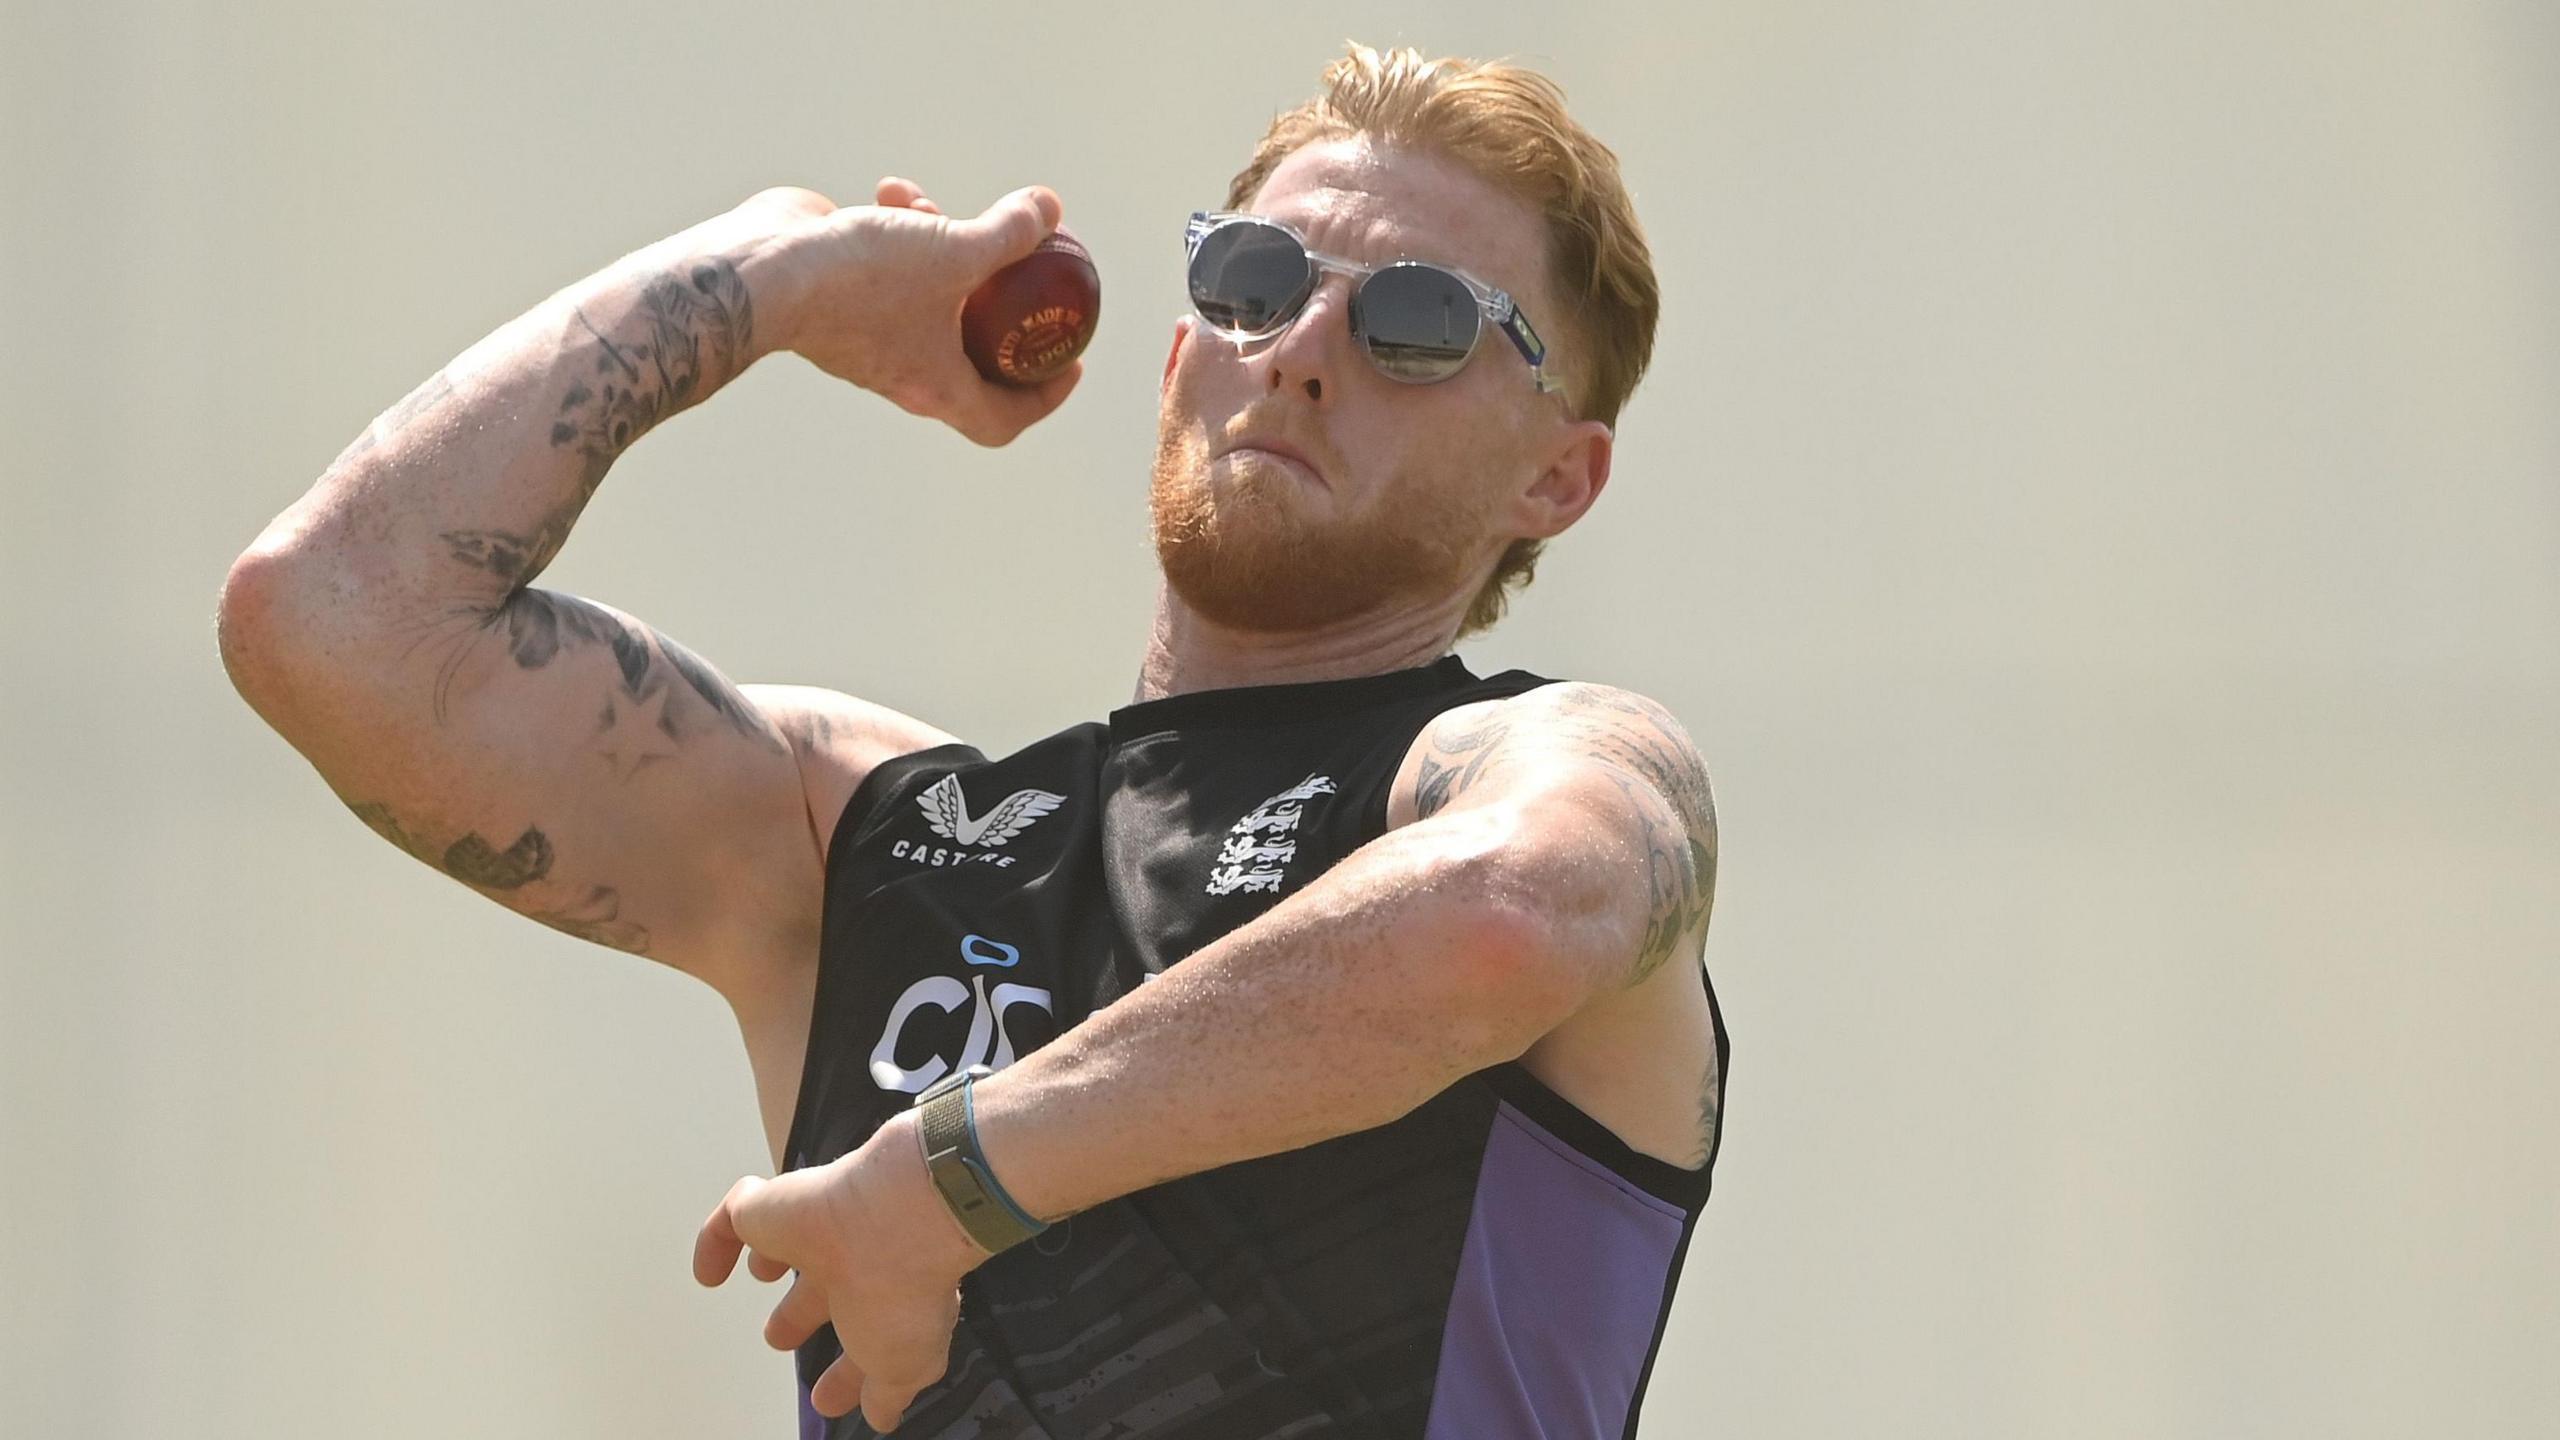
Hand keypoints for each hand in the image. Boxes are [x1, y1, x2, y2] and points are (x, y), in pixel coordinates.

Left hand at [692, 1111, 987, 1432]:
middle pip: (821, 1287)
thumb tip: (884, 1417)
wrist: (895, 1219)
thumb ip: (888, 1393)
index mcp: (888, 1296)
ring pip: (787, 1240)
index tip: (828, 1398)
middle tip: (778, 1338)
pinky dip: (717, 1243)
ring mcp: (812, 1229)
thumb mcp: (902, 1367)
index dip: (846, 1371)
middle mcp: (852, 1259)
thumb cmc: (903, 1291)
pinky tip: (708, 1272)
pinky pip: (734, 1218)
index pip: (863, 1333)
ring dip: (771, 1256)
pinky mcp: (772, 1209)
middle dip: (801, 1314)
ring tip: (760, 1271)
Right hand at [735, 176, 1084, 445]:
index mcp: (935, 385)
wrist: (760, 269)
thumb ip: (1008, 233)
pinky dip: (897, 229)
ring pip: (927, 296)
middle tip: (1023, 267)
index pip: (1003, 418)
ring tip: (931, 206)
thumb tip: (1050, 209)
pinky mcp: (839, 298)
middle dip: (998, 301)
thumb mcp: (953, 250)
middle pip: (971, 351)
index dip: (1044, 397)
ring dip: (941, 244)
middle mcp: (901, 370)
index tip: (1069, 364)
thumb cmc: (859, 280)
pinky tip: (892, 190)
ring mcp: (867, 336)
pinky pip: (885, 268)